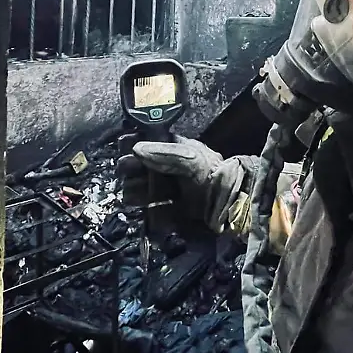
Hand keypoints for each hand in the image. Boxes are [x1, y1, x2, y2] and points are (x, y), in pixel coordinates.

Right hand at [117, 135, 253, 233]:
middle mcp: (169, 168)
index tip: (124, 147)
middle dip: (131, 168)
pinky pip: (152, 208)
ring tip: (130, 190)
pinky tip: (139, 206)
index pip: (148, 144)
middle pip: (141, 167)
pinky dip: (144, 207)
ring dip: (133, 188)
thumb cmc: (210, 174)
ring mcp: (170, 189)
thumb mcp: (190, 158)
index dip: (134, 144)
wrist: (228, 203)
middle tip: (126, 171)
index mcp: (174, 150)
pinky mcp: (171, 209)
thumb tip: (136, 148)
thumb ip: (164, 153)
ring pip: (143, 187)